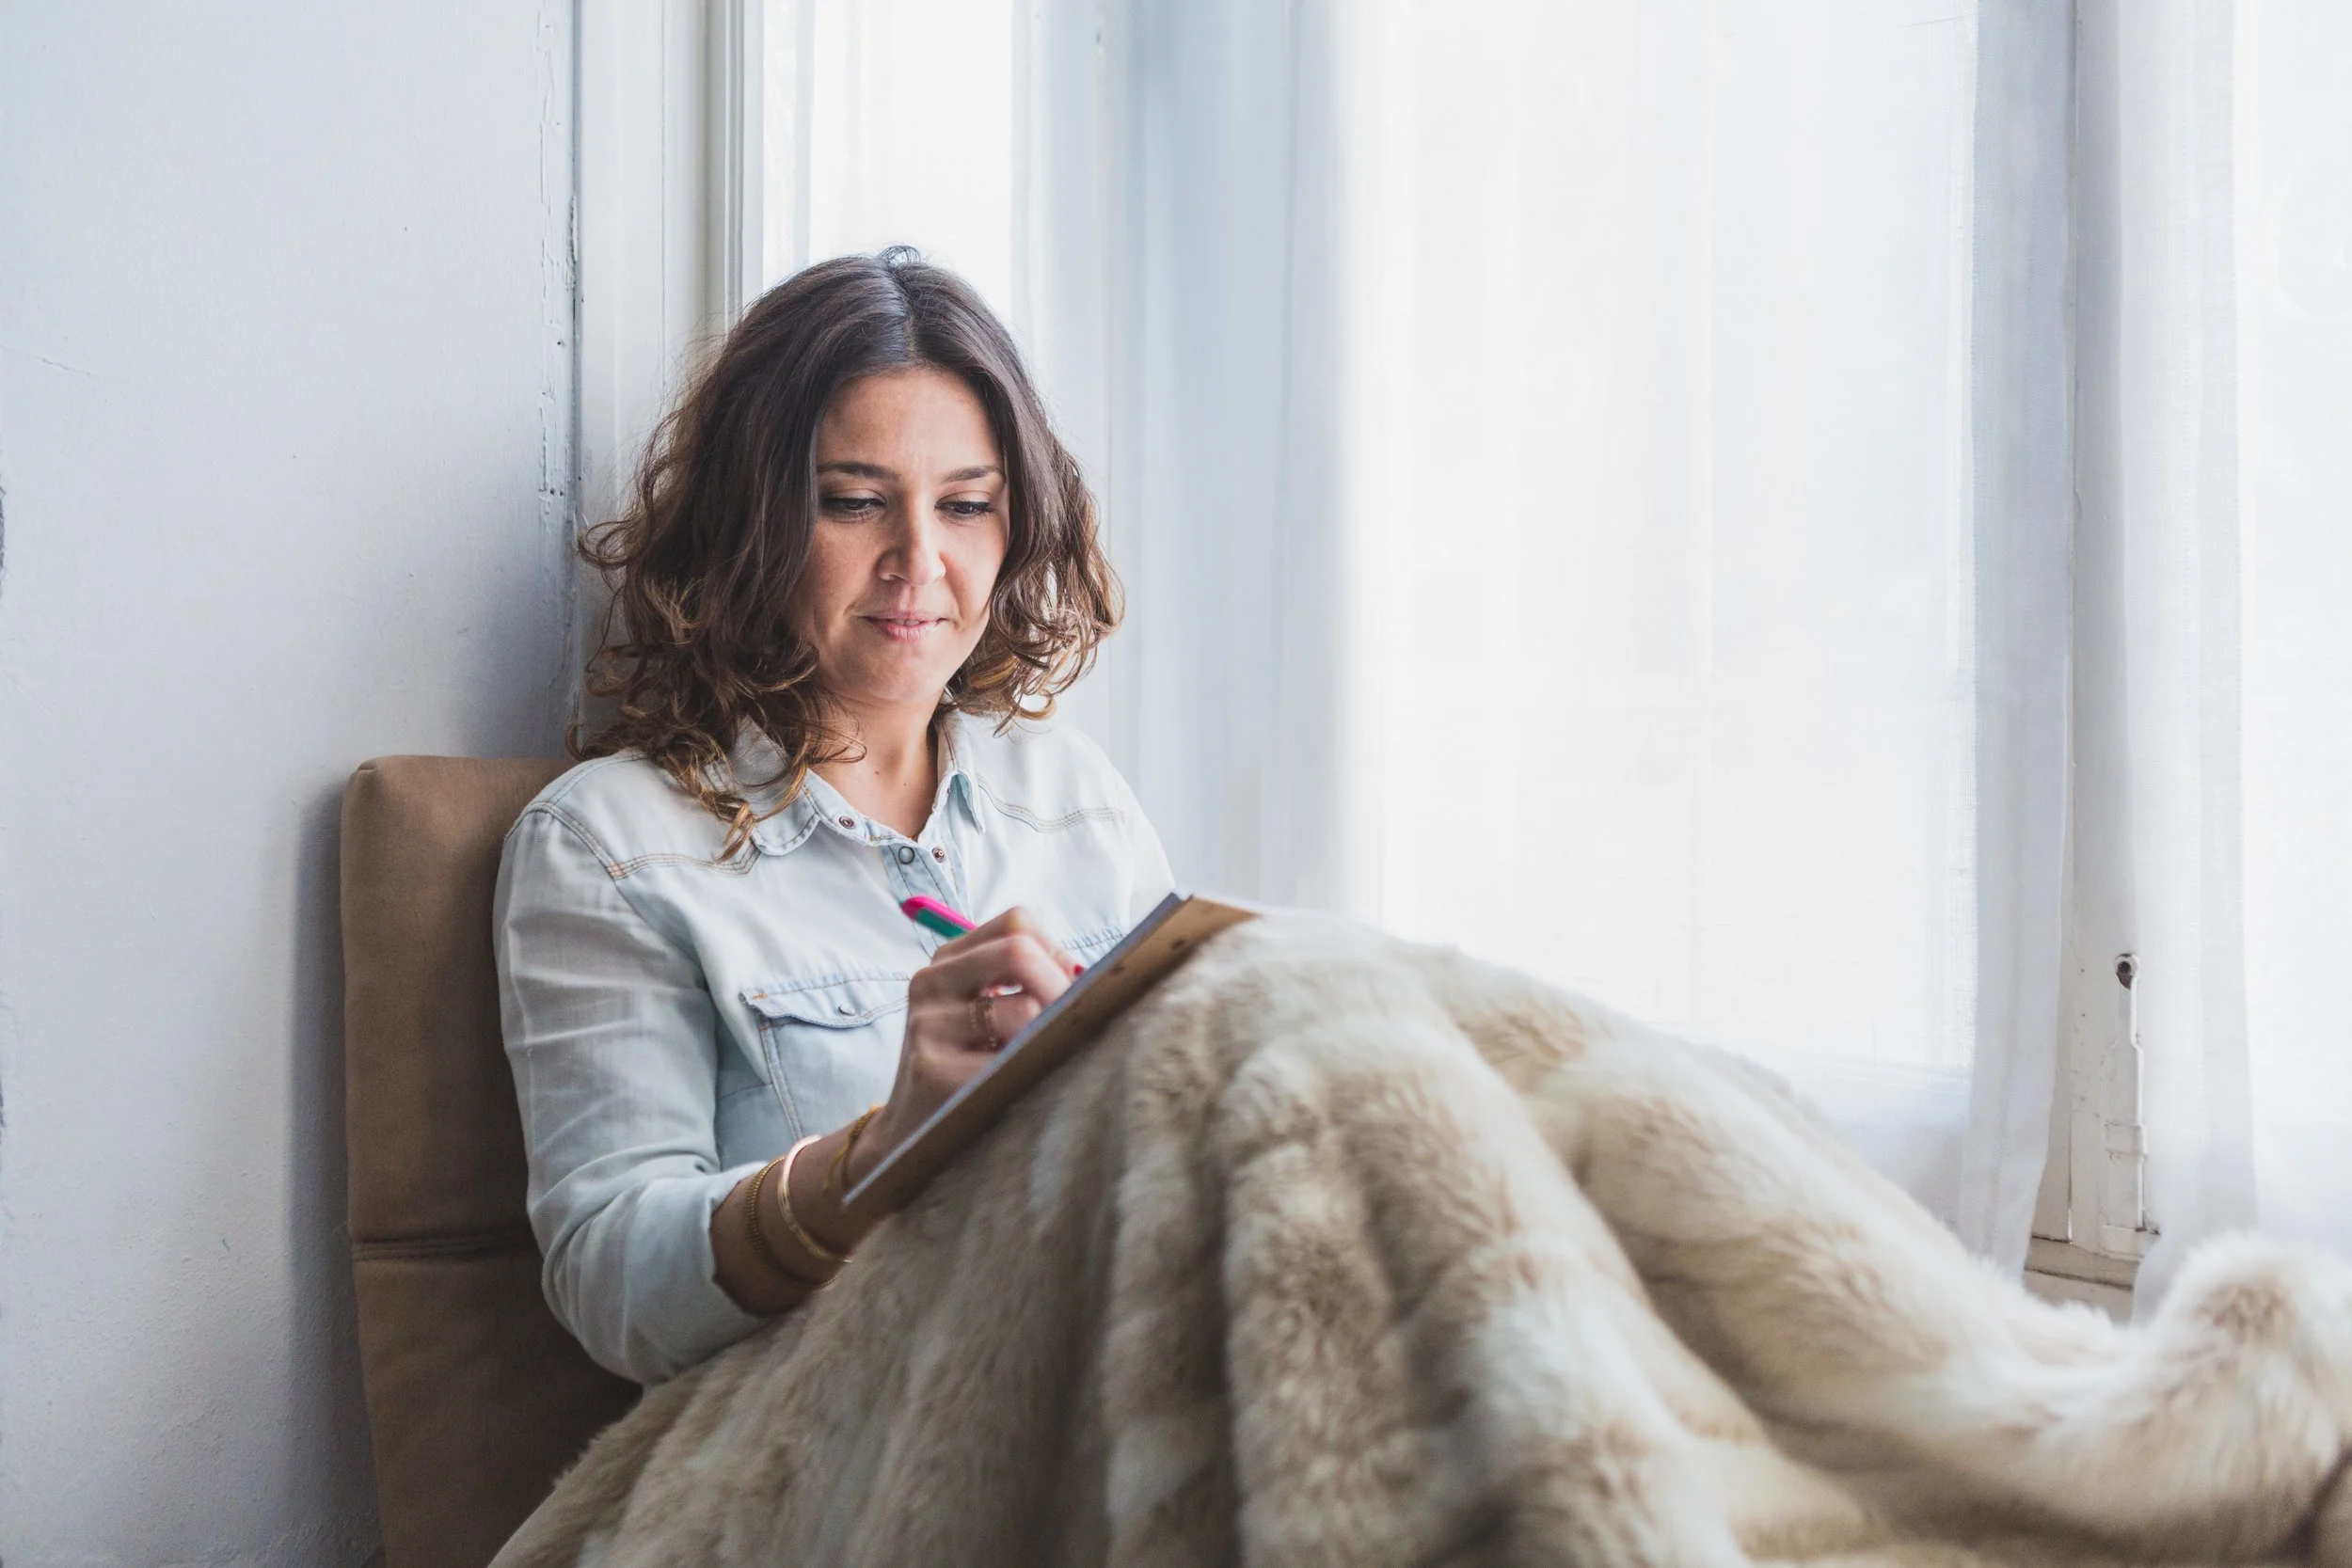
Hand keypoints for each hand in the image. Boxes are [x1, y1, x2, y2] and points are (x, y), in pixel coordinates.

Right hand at [854, 906, 1079, 1182]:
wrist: (912, 1130)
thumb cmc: (967, 1065)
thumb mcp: (985, 1010)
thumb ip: (1028, 981)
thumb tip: (1090, 973)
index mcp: (948, 960)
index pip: (1018, 924)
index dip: (1055, 954)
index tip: (1064, 991)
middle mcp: (931, 982)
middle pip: (1019, 951)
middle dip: (1059, 987)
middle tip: (1068, 1024)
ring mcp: (928, 1025)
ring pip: (1024, 1009)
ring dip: (1047, 1036)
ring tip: (1036, 1059)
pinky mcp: (935, 1071)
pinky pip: (1011, 1060)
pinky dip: (1031, 1070)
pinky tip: (1019, 1084)